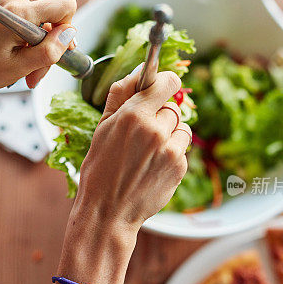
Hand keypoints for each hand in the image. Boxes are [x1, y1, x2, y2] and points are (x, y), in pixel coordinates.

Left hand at [0, 0, 76, 94]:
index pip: (65, 5)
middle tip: (33, 76)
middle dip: (48, 50)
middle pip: (52, 21)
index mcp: (19, 12)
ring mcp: (6, 1)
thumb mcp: (18, 68)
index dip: (68, 30)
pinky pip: (26, 24)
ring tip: (21, 73)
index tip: (57, 52)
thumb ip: (48, 52)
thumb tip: (70, 36)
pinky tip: (12, 61)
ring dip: (35, 51)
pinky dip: (24, 44)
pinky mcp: (1, 6)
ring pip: (39, 26)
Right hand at [75, 69, 190, 233]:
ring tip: (149, 151)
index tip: (163, 87)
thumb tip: (137, 72)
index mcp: (133, 115)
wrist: (108, 211)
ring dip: (170, 134)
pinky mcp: (180, 167)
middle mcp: (155, 129)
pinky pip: (182, 148)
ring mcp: (170, 149)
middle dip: (161, 115)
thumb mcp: (102, 127)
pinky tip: (152, 166)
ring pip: (181, 127)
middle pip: (172, 107)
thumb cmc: (100, 168)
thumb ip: (120, 94)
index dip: (166, 82)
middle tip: (143, 133)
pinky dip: (172, 153)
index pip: (167, 82)